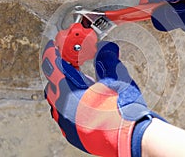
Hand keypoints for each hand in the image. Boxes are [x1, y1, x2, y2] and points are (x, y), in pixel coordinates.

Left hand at [42, 40, 163, 156]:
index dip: (53, 53)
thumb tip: (105, 47)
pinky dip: (69, 102)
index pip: (53, 68)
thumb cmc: (124, 111)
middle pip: (52, 84)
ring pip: (56, 101)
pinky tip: (82, 99)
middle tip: (69, 60)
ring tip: (77, 79)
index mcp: (69, 95)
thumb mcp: (116, 78)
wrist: (132, 138)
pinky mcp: (74, 134)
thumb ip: (107, 59)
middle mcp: (63, 111)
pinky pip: (63, 115)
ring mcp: (67, 125)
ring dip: (63, 87)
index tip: (54, 45)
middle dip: (58, 70)